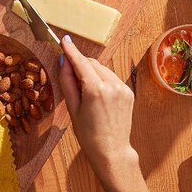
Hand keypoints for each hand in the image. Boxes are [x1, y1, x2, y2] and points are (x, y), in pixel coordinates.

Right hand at [58, 35, 136, 178]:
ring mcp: (122, 87)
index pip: (81, 62)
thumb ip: (67, 81)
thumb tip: (63, 61)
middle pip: (92, 63)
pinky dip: (102, 79)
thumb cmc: (88, 134)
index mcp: (95, 90)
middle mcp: (112, 85)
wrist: (112, 151)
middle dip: (80, 64)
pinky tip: (97, 93)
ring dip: (91, 71)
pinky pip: (111, 77)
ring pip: (102, 69)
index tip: (64, 40)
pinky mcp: (128, 91)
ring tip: (85, 91)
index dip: (71, 50)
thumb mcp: (72, 108)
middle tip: (70, 76)